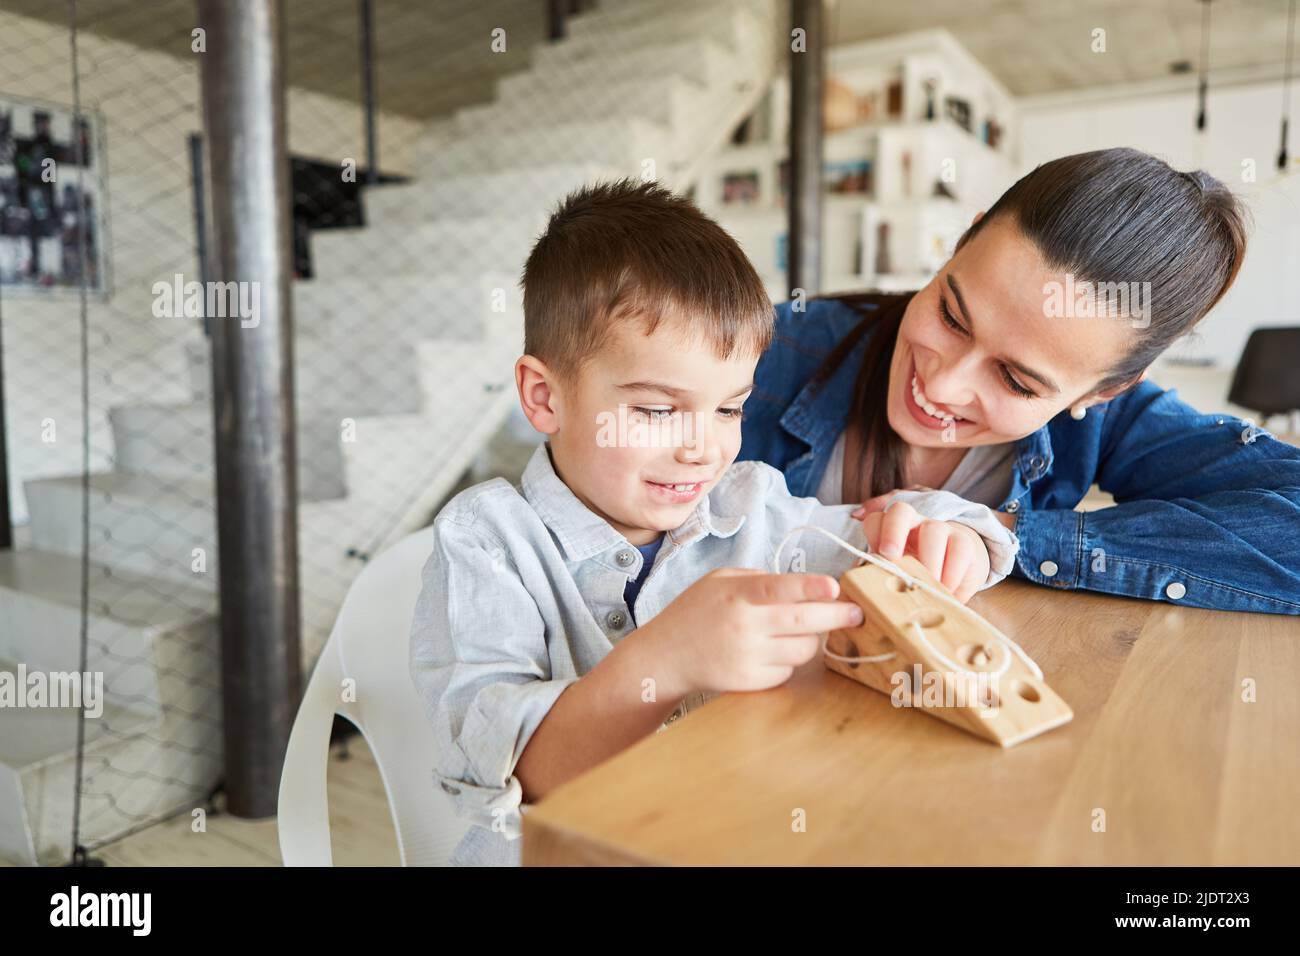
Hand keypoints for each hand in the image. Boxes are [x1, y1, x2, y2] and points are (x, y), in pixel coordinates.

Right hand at [639, 568, 866, 696]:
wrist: (665, 657)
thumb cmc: (694, 612)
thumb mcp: (718, 581)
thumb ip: (758, 577)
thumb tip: (803, 585)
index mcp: (736, 595)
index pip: (778, 588)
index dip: (809, 587)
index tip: (835, 586)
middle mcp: (743, 627)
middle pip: (803, 623)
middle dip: (837, 617)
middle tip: (856, 613)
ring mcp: (747, 658)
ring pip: (803, 650)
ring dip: (811, 640)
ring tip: (799, 631)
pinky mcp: (749, 683)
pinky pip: (788, 672)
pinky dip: (788, 661)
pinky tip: (772, 652)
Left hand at [849, 495, 988, 603]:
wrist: (954, 571)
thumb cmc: (915, 574)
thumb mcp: (895, 575)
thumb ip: (877, 573)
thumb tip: (857, 579)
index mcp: (890, 529)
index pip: (876, 519)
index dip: (874, 533)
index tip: (877, 556)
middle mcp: (913, 523)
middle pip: (900, 511)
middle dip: (893, 532)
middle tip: (892, 558)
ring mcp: (940, 529)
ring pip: (933, 530)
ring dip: (928, 561)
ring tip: (926, 587)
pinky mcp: (963, 541)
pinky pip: (959, 548)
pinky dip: (952, 573)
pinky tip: (946, 591)